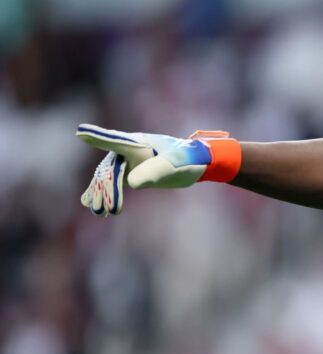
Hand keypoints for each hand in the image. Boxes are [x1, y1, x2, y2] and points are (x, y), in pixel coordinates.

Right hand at [76, 124, 240, 215]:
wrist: (198, 161)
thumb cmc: (188, 159)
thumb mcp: (173, 166)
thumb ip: (153, 172)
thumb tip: (131, 183)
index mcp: (138, 143)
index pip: (116, 140)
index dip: (98, 137)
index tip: (81, 132)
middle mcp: (128, 149)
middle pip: (110, 168)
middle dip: (104, 188)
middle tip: (103, 208)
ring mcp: (128, 160)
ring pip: (108, 176)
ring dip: (101, 192)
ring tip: (95, 209)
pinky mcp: (131, 172)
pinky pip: (112, 182)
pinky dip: (102, 192)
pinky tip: (89, 203)